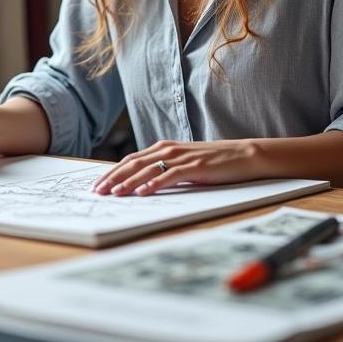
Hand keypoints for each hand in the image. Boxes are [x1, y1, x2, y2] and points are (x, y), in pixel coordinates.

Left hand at [91, 139, 264, 196]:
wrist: (244, 155)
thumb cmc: (214, 161)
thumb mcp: (184, 163)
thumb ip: (164, 168)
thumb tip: (141, 183)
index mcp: (164, 148)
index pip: (131, 160)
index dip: (112, 172)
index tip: (98, 185)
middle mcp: (169, 149)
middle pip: (133, 163)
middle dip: (113, 178)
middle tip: (97, 192)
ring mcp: (182, 157)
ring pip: (148, 169)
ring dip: (128, 182)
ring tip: (114, 193)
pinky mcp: (195, 167)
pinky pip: (170, 175)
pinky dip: (154, 183)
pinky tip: (143, 192)